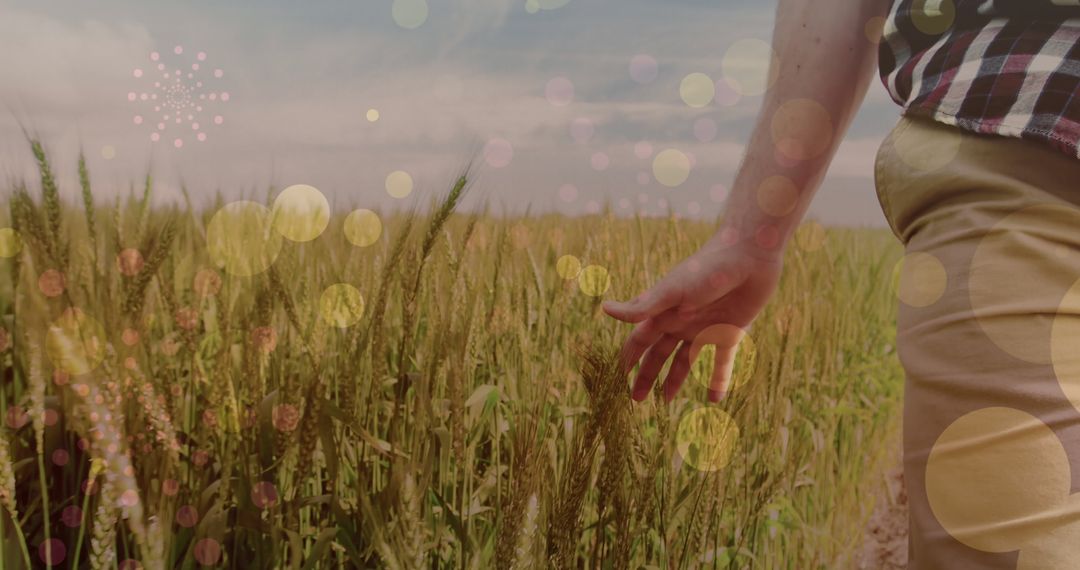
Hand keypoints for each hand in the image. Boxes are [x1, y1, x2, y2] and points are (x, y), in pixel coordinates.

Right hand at [602, 235, 782, 402]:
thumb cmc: (706, 269)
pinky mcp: (730, 332)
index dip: (627, 359)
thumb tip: (605, 309)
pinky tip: (715, 399)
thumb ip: (642, 307)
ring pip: (685, 360)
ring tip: (667, 401)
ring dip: (675, 379)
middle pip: (659, 354)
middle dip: (646, 375)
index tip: (616, 379)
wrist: (749, 257)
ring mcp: (705, 329)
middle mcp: (680, 323)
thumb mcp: (671, 290)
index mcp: (663, 313)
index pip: (639, 341)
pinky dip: (718, 380)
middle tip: (636, 399)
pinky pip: (722, 362)